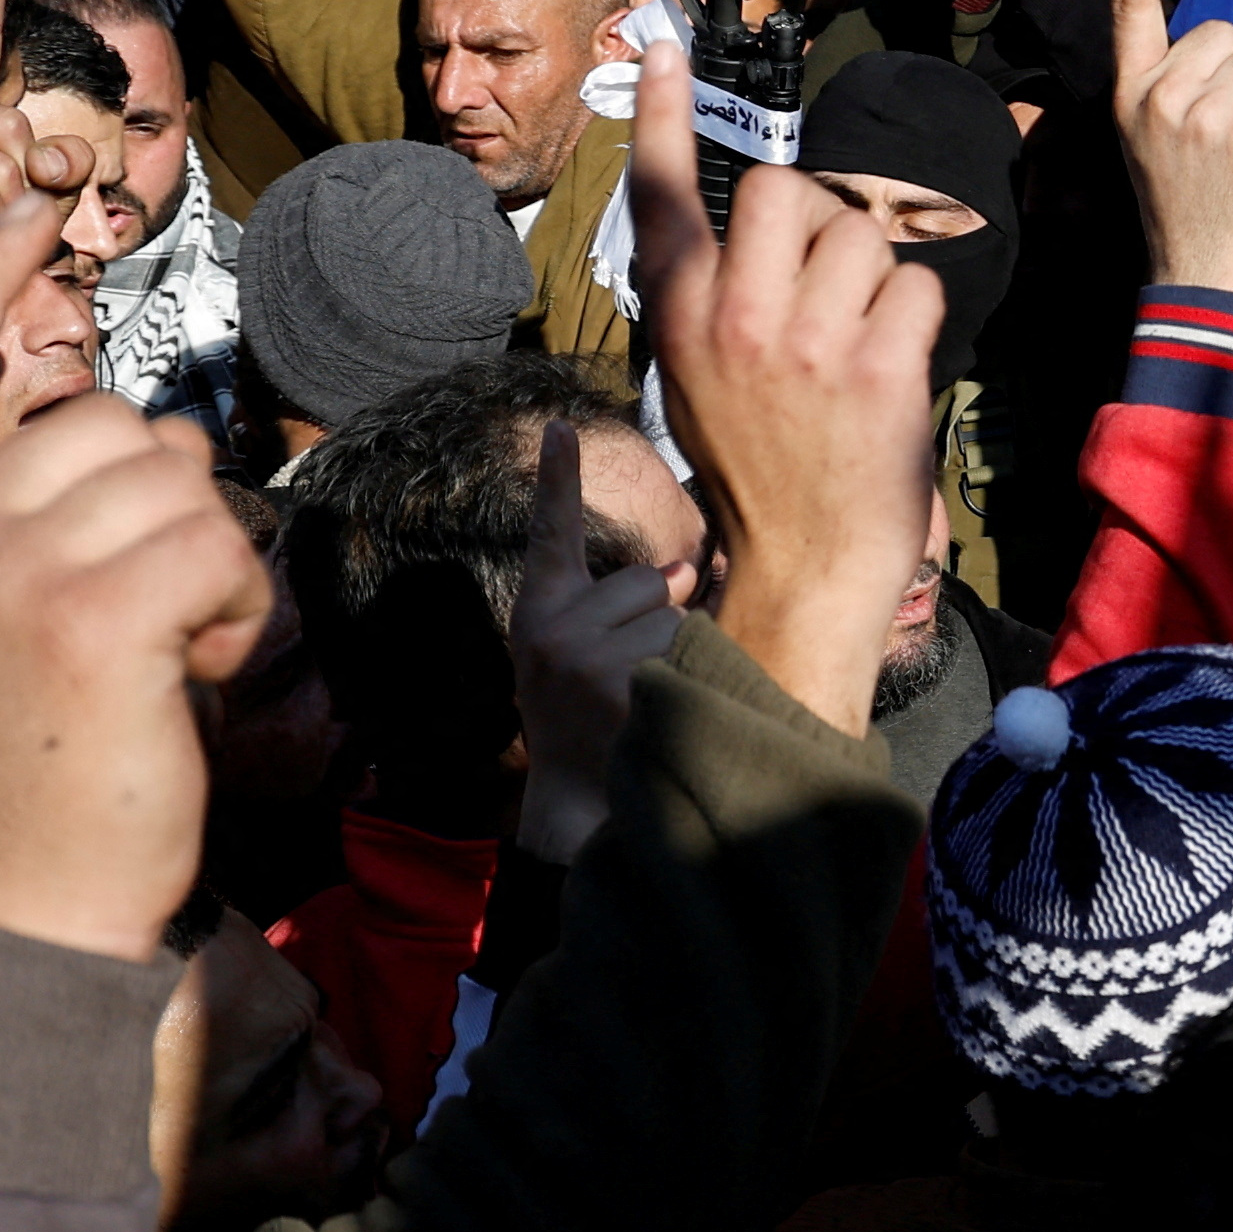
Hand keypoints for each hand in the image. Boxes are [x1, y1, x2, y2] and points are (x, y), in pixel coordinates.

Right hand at [0, 188, 267, 963]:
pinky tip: (203, 675)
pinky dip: (241, 609)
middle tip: (156, 618)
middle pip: (108, 424)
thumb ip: (27, 521)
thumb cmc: (29, 776)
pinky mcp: (89, 618)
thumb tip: (142, 432)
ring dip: (212, 565)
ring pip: (176, 482)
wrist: (20, 915)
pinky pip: (217, 547)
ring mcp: (6, 574)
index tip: (31, 206)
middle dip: (168, 504)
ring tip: (174, 656)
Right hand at [503, 415, 682, 863]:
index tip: (561, 425)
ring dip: (679, 656)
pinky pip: (688, 651)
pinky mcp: (616, 679)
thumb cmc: (594, 723)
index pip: (551, 533)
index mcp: (540, 612)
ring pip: (676, 618)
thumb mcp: (588, 658)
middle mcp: (550, 627)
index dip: (558, 478)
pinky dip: (693, 679)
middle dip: (661, 620)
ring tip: (644, 704)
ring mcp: (579, 655)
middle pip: (651, 579)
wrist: (581, 806)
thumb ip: (626, 607)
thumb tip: (690, 568)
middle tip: (632, 679)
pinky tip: (657, 716)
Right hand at [623, 15, 954, 728]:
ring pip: (863, 235)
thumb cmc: (758, 468)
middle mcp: (734, 317)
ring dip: (877, 281)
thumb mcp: (696, 375)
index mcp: (681, 315)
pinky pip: (916, 286)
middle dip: (823, 223)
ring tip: (860, 346)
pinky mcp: (874, 369)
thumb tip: (757, 223)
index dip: (661, 116)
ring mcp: (804, 342)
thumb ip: (715, 295)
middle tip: (830, 286)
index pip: (662, 194)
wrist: (803, 567)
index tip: (663, 50)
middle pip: (788, 189)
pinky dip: (918, 321)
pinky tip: (894, 372)